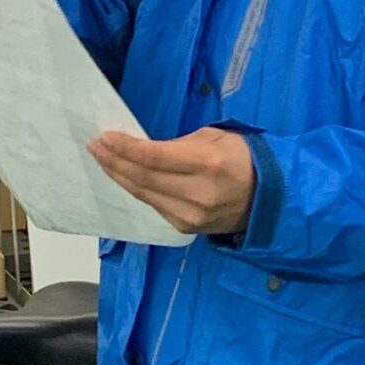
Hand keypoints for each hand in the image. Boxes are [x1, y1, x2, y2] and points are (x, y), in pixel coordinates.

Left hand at [88, 127, 256, 236]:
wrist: (270, 198)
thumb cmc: (243, 158)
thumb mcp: (215, 138)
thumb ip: (178, 146)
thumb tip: (144, 151)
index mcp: (207, 163)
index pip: (153, 157)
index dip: (125, 148)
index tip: (104, 136)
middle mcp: (197, 193)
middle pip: (143, 178)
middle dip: (114, 161)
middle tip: (95, 146)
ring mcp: (191, 215)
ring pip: (144, 194)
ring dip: (119, 176)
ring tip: (102, 159)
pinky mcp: (186, 227)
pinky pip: (154, 205)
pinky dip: (137, 190)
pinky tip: (124, 177)